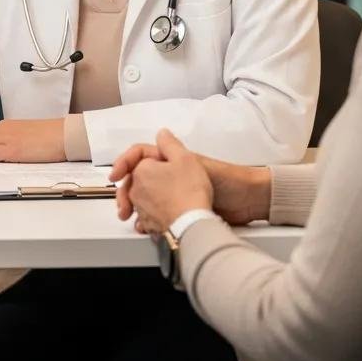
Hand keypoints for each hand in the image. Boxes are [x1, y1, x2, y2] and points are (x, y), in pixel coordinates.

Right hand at [111, 136, 271, 228]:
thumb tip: (160, 133)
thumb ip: (175, 150)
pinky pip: (155, 216)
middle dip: (126, 192)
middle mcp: (171, 177)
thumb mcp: (196, 162)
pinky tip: (145, 228)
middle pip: (138, 181)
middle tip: (122, 207)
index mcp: (172, 161)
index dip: (125, 164)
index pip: (140, 157)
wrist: (246, 204)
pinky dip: (147, 221)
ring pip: (144, 200)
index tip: (114, 176)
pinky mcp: (180, 213)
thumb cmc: (226, 182)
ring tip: (132, 219)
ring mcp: (174, 195)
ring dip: (134, 208)